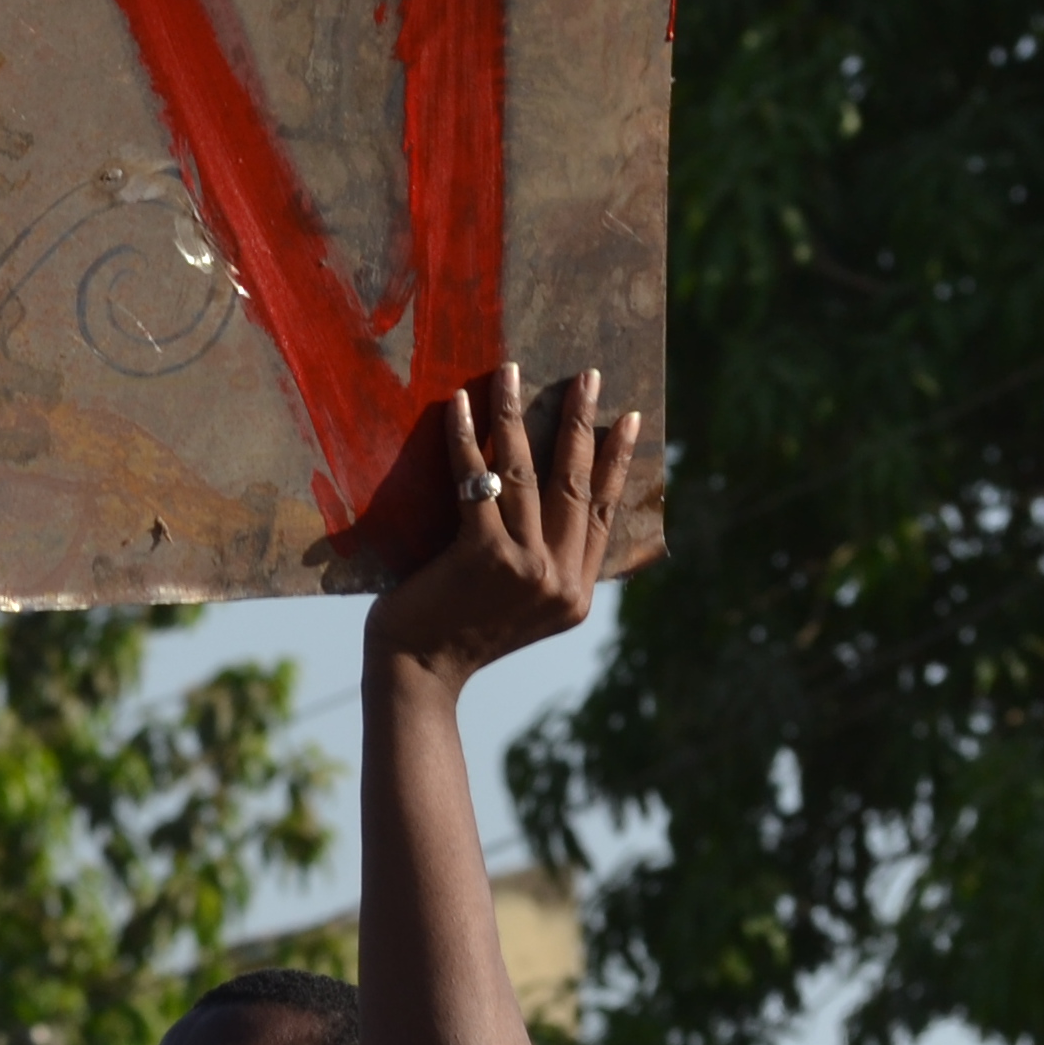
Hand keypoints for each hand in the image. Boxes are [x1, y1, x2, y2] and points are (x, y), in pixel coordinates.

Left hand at [363, 364, 643, 692]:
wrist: (416, 672)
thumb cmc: (457, 631)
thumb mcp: (519, 606)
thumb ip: (544, 565)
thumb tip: (551, 498)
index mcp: (576, 594)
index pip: (603, 512)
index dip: (616, 462)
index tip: (627, 419)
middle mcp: (560, 581)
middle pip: (575, 483)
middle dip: (581, 423)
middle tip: (588, 376)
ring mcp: (524, 567)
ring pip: (526, 473)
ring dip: (517, 414)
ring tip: (513, 373)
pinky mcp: (482, 555)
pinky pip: (476, 480)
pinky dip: (465, 436)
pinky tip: (459, 403)